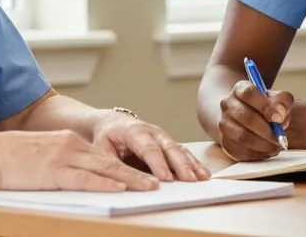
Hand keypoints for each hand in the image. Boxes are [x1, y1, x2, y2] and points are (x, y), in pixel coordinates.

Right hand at [0, 130, 160, 192]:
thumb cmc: (8, 158)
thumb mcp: (41, 154)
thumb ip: (60, 162)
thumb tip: (76, 175)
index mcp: (68, 141)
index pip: (103, 155)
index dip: (125, 165)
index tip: (144, 173)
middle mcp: (70, 146)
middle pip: (110, 161)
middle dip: (136, 172)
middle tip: (158, 181)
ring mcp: (64, 158)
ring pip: (104, 169)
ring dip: (129, 179)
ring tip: (149, 187)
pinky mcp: (54, 172)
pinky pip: (85, 179)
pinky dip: (105, 184)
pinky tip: (120, 189)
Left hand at [92, 112, 211, 181]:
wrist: (112, 123)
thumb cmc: (106, 137)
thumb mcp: (101, 149)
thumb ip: (112, 164)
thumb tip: (123, 183)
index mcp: (133, 131)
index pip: (148, 148)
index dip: (158, 163)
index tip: (166, 178)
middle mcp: (152, 132)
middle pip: (169, 148)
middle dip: (181, 164)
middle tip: (190, 180)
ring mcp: (162, 137)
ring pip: (180, 150)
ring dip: (192, 164)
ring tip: (203, 177)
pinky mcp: (168, 144)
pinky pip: (183, 153)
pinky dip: (194, 163)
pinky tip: (204, 173)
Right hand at [217, 80, 294, 160]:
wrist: (246, 118)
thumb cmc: (266, 108)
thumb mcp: (277, 99)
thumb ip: (283, 102)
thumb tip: (279, 117)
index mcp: (240, 89)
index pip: (249, 93)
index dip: (265, 106)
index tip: (279, 118)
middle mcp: (227, 104)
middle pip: (246, 117)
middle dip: (267, 130)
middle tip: (280, 138)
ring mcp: (224, 124)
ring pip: (243, 137)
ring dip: (263, 144)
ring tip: (276, 146)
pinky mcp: (225, 142)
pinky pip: (241, 152)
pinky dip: (258, 154)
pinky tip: (267, 151)